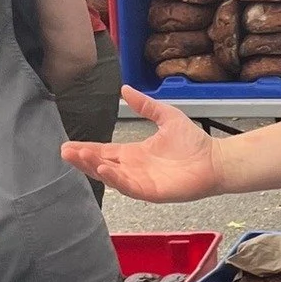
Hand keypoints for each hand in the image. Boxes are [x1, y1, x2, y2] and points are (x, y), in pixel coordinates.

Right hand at [61, 87, 223, 202]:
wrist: (215, 159)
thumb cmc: (193, 142)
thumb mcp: (165, 116)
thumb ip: (145, 106)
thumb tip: (125, 89)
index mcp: (134, 154)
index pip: (104, 152)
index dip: (87, 149)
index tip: (68, 145)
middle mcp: (134, 169)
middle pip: (102, 165)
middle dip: (83, 160)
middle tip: (64, 152)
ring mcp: (141, 182)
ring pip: (111, 177)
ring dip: (94, 168)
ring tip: (78, 157)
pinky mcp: (151, 192)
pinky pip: (129, 187)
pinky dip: (115, 179)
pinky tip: (102, 169)